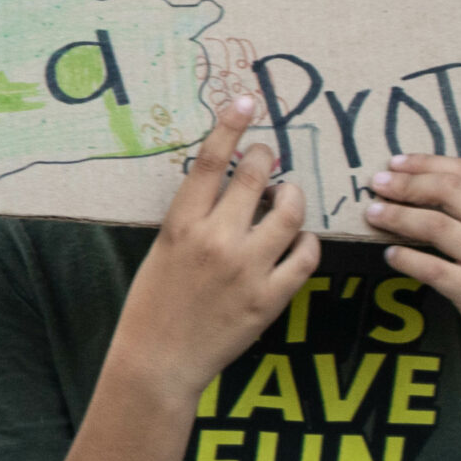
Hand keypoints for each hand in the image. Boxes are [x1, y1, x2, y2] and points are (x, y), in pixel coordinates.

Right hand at [110, 97, 321, 403]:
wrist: (158, 360)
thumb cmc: (153, 302)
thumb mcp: (162, 249)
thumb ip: (195, 217)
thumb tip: (228, 184)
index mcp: (181, 224)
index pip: (211, 162)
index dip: (231, 125)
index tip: (247, 100)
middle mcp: (216, 240)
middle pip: (256, 177)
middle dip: (268, 156)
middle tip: (270, 154)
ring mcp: (247, 269)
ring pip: (291, 213)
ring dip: (294, 196)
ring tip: (287, 196)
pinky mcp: (270, 298)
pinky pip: (305, 256)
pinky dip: (307, 241)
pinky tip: (299, 240)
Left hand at [366, 154, 460, 391]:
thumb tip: (423, 188)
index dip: (425, 163)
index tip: (394, 163)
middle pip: (448, 190)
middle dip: (405, 184)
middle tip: (375, 184)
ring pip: (435, 225)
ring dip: (396, 216)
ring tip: (372, 214)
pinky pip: (432, 268)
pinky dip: (405, 258)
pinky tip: (390, 255)